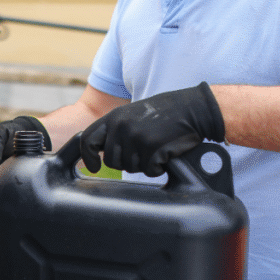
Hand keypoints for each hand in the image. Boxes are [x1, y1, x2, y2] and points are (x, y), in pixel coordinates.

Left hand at [80, 82, 223, 176]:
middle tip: (142, 152)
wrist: (191, 109)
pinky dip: (158, 167)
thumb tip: (101, 151)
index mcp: (114, 117)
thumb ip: (115, 129)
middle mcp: (121, 127)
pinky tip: (165, 154)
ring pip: (131, 168)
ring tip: (155, 148)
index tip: (93, 167)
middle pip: (111, 161)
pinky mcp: (152, 148)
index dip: (88, 157)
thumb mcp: (132, 114)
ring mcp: (136, 137)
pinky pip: (149, 170)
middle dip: (126, 163)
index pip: (88, 139)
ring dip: (144, 164)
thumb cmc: (164, 113)